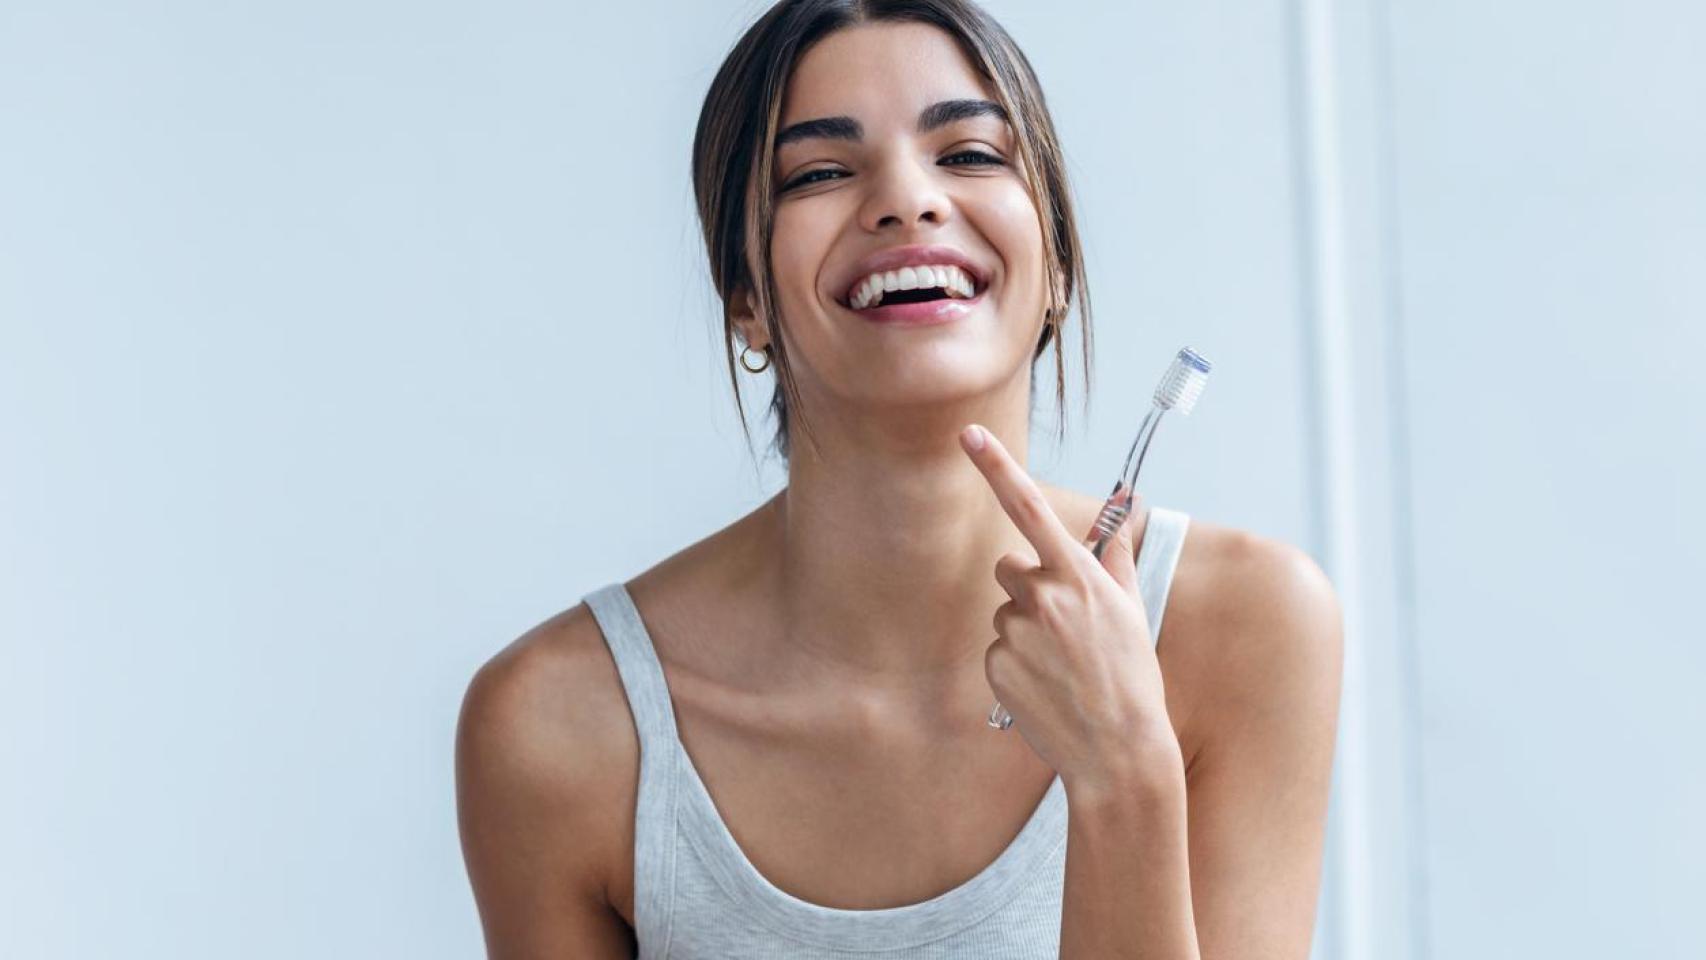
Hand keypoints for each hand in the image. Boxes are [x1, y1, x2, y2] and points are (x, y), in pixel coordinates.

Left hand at [959, 423, 1179, 792]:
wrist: (1117, 749)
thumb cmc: (1131, 675)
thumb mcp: (1132, 608)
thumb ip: (1117, 553)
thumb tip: (1126, 505)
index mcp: (1079, 576)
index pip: (1030, 507)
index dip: (997, 467)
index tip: (968, 434)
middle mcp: (1043, 597)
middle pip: (1010, 566)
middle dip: (1030, 587)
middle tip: (1066, 627)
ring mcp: (1016, 633)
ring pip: (1005, 611)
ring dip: (1027, 629)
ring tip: (1062, 664)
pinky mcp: (996, 666)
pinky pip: (997, 648)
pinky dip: (1016, 663)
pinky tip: (1046, 685)